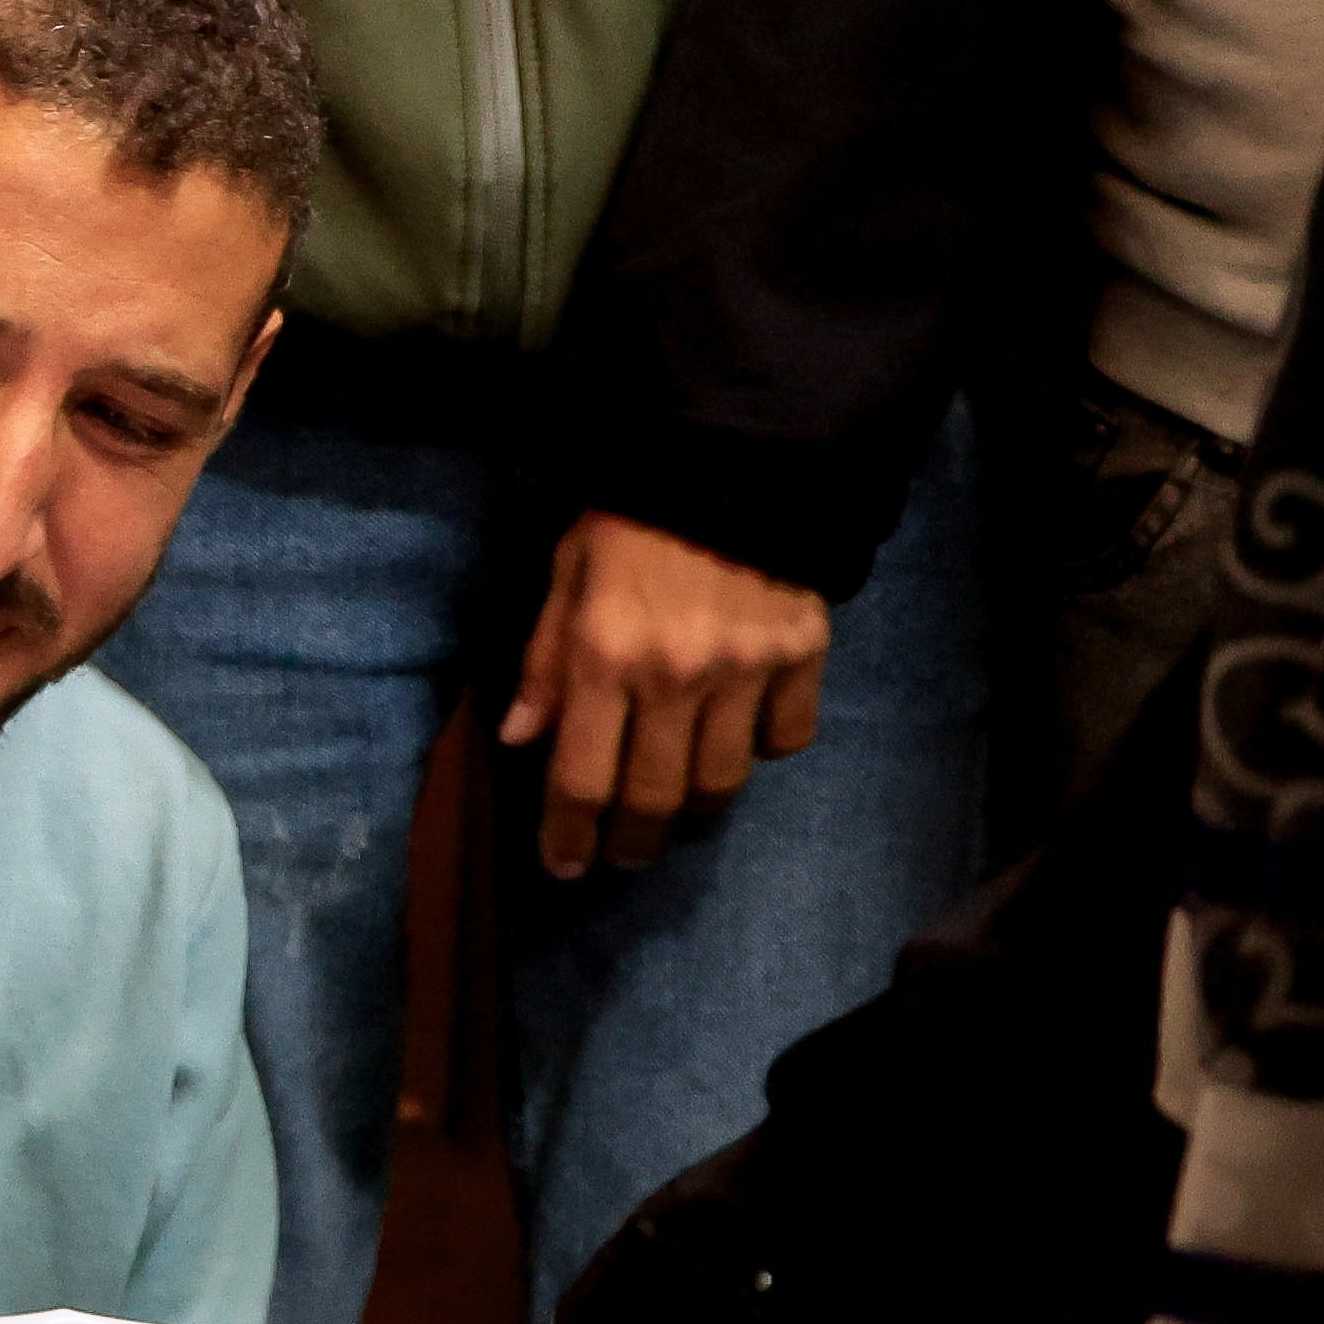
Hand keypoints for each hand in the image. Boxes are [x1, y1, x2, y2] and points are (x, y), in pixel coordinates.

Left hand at [498, 511, 828, 877]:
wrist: (740, 459)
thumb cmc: (633, 518)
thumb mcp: (565, 575)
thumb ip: (543, 661)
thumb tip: (520, 740)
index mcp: (604, 656)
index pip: (581, 778)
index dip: (568, 834)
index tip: (563, 865)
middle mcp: (675, 676)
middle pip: (655, 797)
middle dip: (631, 842)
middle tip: (620, 855)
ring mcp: (746, 670)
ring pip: (723, 782)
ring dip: (695, 815)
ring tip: (676, 820)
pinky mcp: (804, 656)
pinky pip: (787, 737)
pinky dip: (764, 753)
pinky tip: (742, 747)